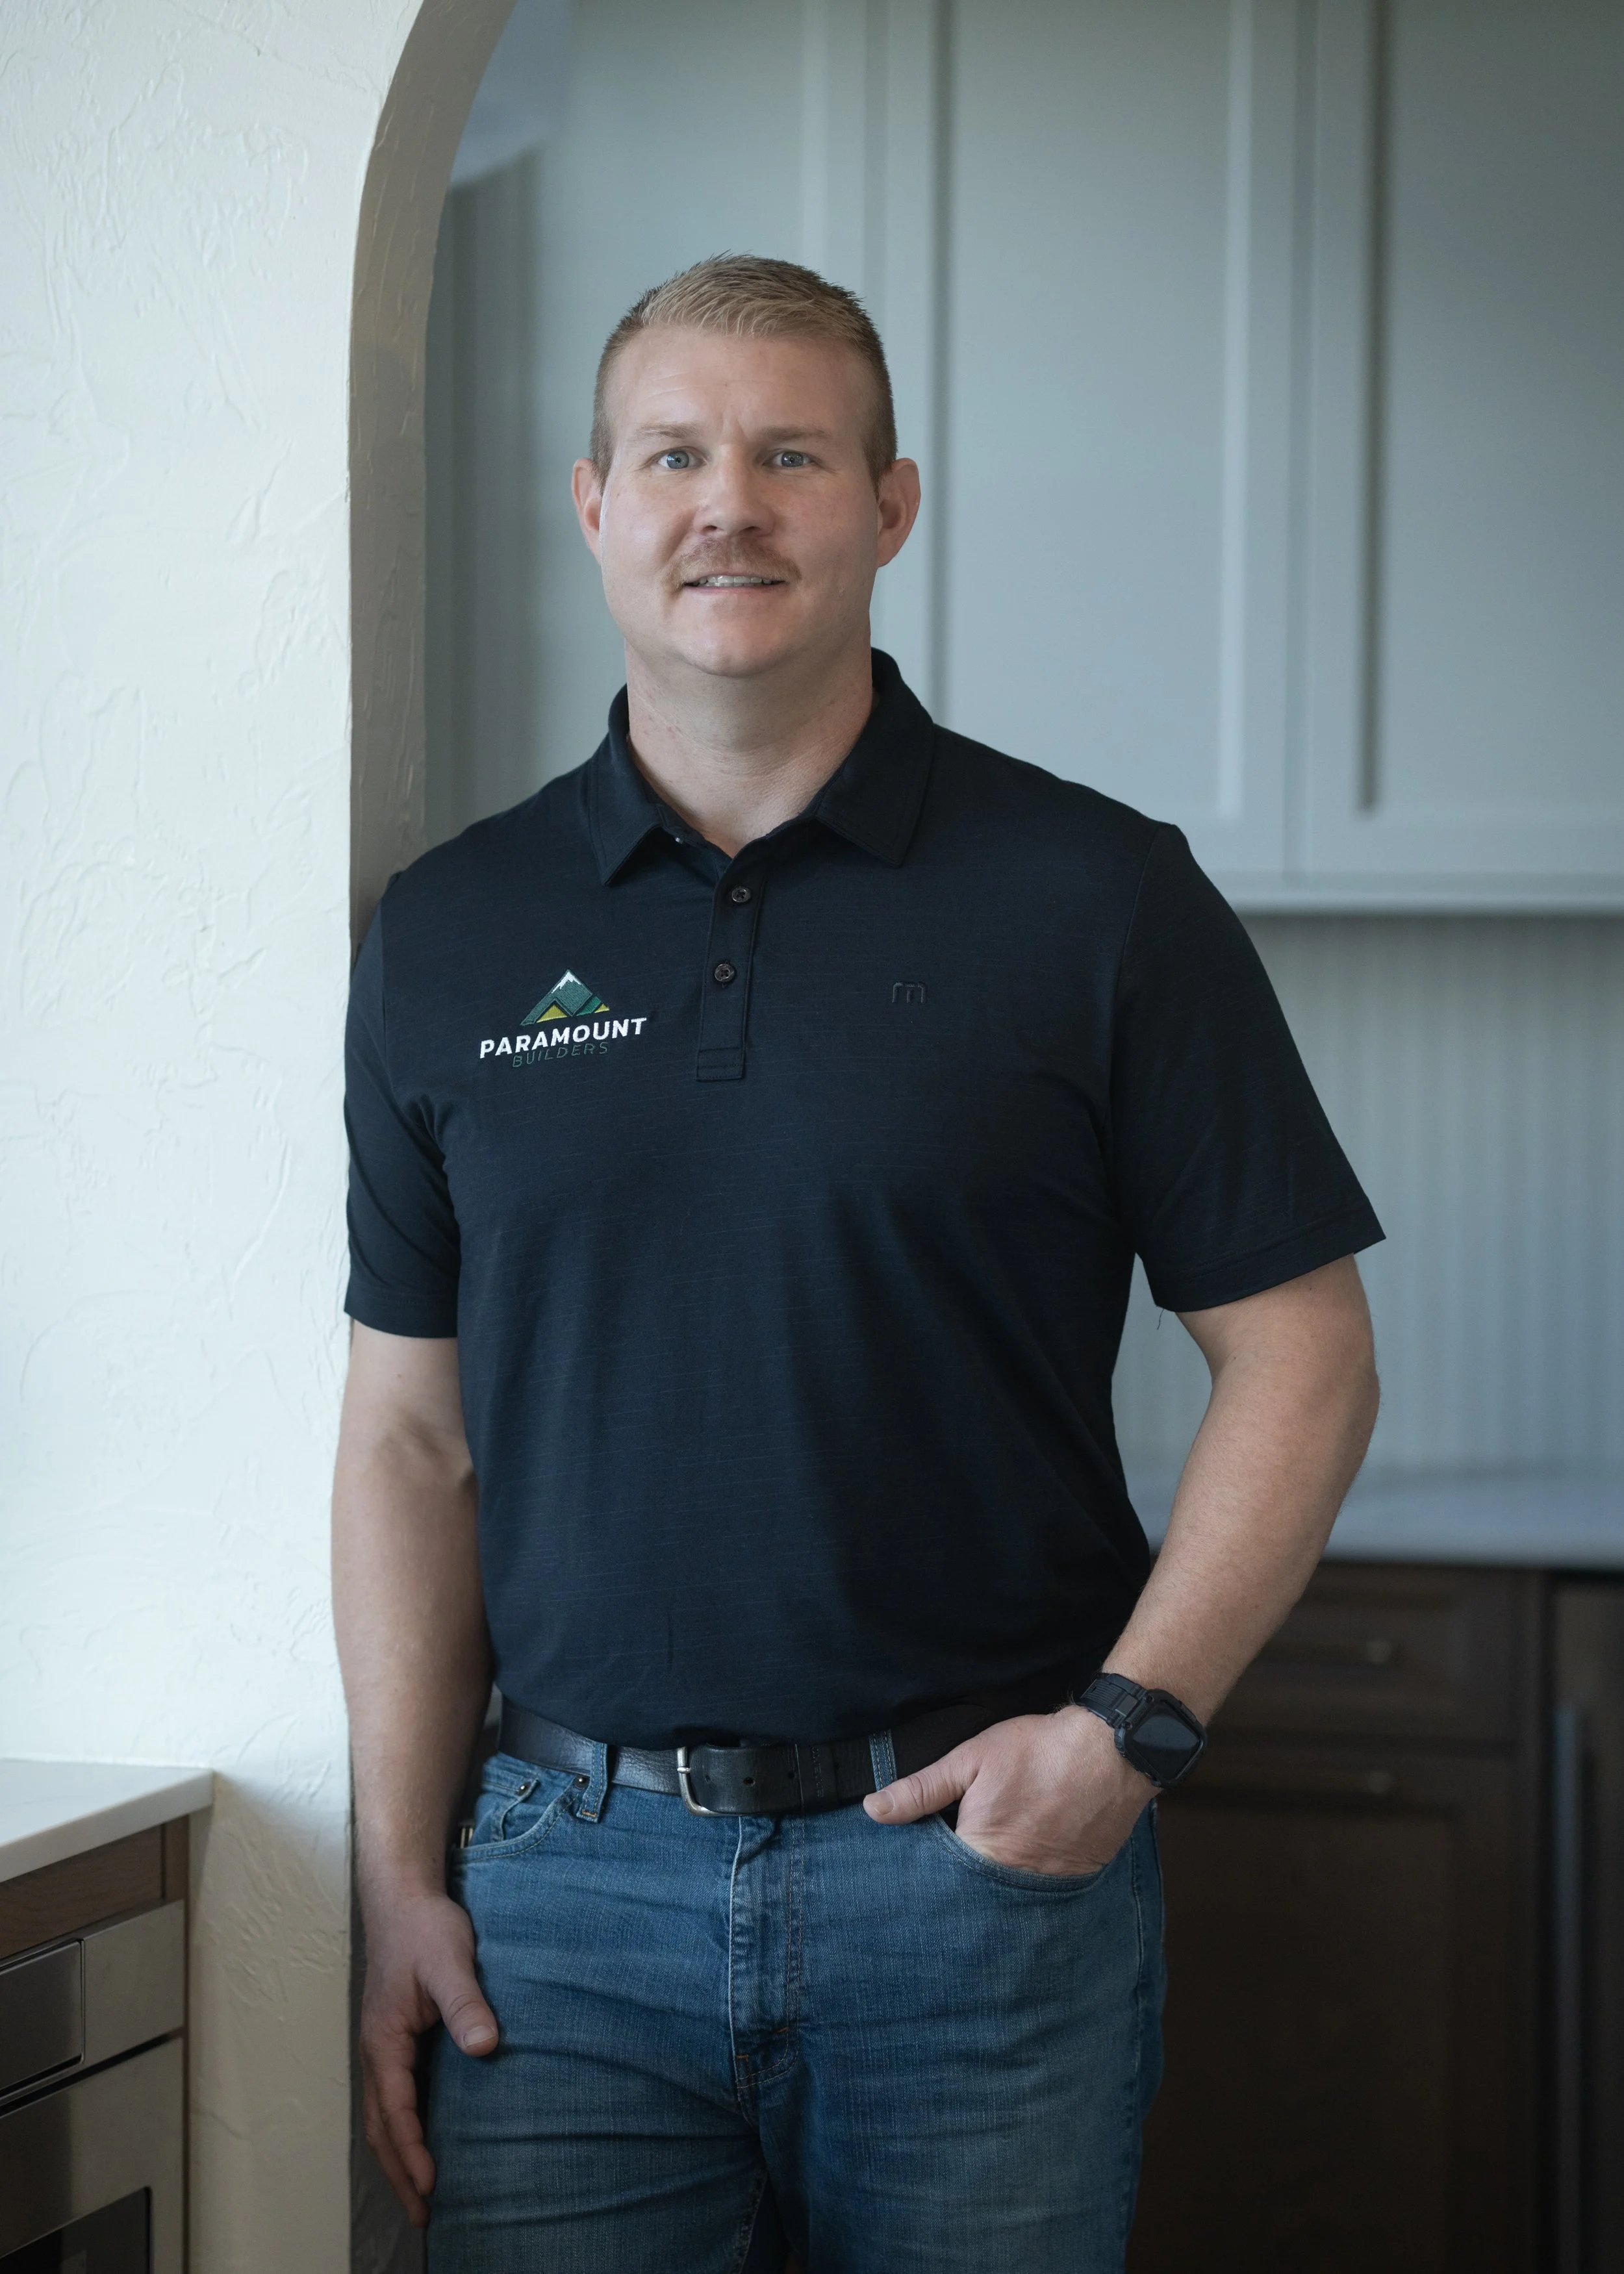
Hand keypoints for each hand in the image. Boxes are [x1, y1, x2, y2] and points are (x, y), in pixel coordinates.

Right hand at [358, 1883, 497, 2225]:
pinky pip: (393, 2097)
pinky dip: (402, 2130)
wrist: (403, 1899)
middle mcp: (377, 2052)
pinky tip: (421, 2142)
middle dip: (399, 2172)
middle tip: (421, 2216)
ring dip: (398, 2156)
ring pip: (383, 2116)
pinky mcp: (396, 2040)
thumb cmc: (424, 1929)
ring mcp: (383, 2047)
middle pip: (381, 2127)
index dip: (412, 2150)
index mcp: (384, 2041)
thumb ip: (466, 2004)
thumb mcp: (450, 1961)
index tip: (431, 2185)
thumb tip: (485, 2047)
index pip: (396, 2110)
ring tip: (419, 2194)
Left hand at [862, 1704, 1152, 1874]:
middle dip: (958, 1900)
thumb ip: (922, 1789)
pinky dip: (1027, 1891)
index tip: (910, 1887)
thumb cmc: (1038, 1751)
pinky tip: (1019, 1875)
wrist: (1110, 1750)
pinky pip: (1041, 1897)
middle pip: (975, 1903)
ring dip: (993, 1899)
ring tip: (980, 1886)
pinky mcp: (1075, 1881)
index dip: (925, 1885)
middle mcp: (1016, 1882)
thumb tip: (873, 1810)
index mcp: (982, 1854)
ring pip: (1009, 1904)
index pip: (940, 1888)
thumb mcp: (971, 1759)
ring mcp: (1049, 1886)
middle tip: (945, 1890)